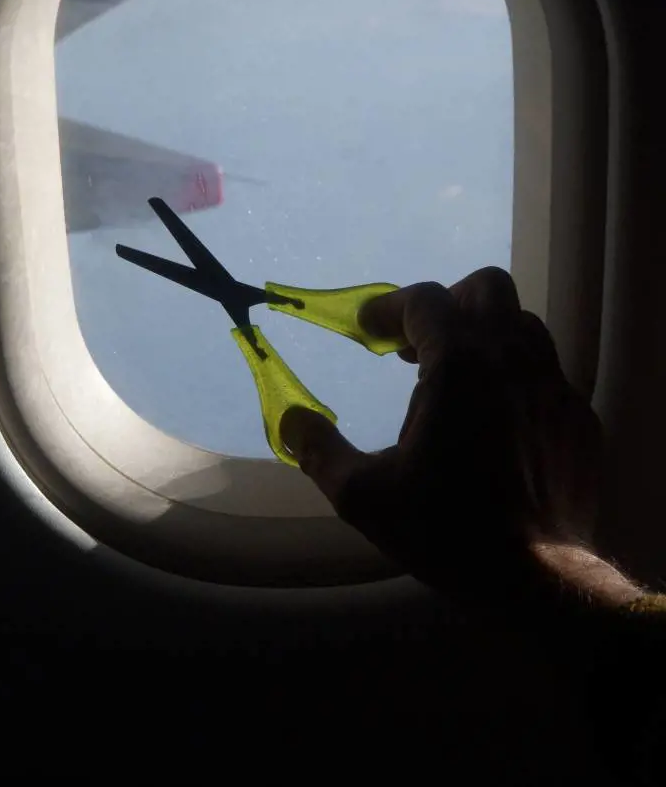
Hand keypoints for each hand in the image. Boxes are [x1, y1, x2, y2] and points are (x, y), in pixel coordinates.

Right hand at [281, 267, 638, 608]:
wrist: (536, 580)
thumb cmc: (445, 530)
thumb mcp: (363, 495)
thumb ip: (318, 450)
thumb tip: (289, 420)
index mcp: (460, 364)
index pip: (424, 300)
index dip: (389, 307)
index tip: (368, 331)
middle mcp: (513, 360)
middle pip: (486, 289)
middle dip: (447, 303)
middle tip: (418, 341)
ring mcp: (554, 388)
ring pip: (523, 327)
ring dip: (484, 336)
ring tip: (456, 377)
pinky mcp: (579, 419)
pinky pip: (546, 375)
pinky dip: (515, 378)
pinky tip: (495, 421)